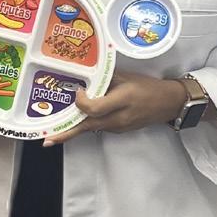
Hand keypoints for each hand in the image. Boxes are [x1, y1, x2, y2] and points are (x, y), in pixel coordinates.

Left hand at [43, 71, 185, 145]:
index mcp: (121, 101)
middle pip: (88, 126)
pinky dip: (86, 125)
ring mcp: (119, 127)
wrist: (169, 103)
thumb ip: (104, 78)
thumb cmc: (147, 86)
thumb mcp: (126, 77)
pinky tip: (75, 122)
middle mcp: (119, 118)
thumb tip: (83, 77)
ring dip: (73, 130)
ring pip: (92, 128)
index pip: (95, 108)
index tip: (78, 91)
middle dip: (67, 133)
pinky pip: (99, 127)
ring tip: (53, 133)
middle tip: (47, 140)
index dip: (82, 102)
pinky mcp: (119, 129)